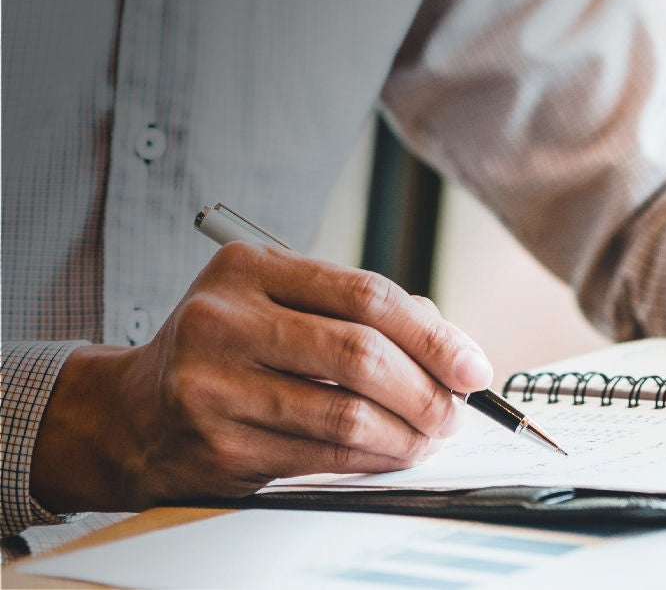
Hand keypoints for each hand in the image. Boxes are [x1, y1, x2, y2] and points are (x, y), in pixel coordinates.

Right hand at [31, 243, 492, 512]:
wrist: (131, 412)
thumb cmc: (228, 349)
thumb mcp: (276, 301)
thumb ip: (358, 311)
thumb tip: (450, 347)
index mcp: (247, 268)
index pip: (366, 294)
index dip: (433, 335)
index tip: (472, 366)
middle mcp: (224, 321)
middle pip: (360, 353)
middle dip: (427, 388)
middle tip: (456, 410)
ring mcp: (214, 386)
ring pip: (345, 412)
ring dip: (406, 432)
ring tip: (430, 436)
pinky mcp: (218, 444)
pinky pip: (321, 454)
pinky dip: (373, 458)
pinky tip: (392, 454)